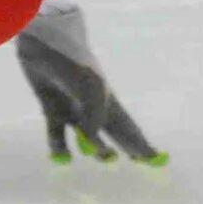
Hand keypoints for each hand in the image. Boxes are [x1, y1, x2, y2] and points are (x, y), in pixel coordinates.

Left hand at [14, 0, 165, 165]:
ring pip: (87, 136)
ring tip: (108, 159)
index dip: (142, 145)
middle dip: (129, 146)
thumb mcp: (90, 90)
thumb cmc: (73, 63)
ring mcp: (73, 107)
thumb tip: (93, 145)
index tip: (156, 159)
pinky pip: (57, 133)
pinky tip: (62, 158)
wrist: (46, 43)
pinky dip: (60, 147)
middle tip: (140, 160)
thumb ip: (93, 119)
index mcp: (108, 102)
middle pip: (115, 133)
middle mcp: (94, 107)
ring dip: (97, 149)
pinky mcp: (51, 107)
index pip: (129, 129)